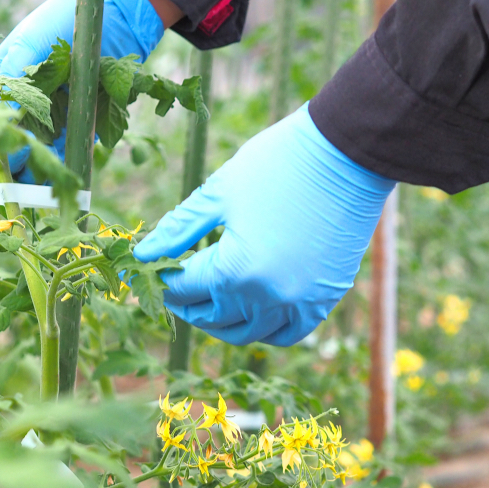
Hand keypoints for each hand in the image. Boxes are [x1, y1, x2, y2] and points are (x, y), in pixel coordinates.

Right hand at [0, 0, 164, 180]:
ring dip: (32, 176)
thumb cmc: (62, 22)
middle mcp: (23, 105)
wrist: (112, 19)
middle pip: (8, 146)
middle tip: (10, 186)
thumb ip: (10, 79)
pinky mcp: (76, 125)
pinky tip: (58, 182)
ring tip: (32, 193)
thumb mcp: (28, 44)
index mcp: (1, 83)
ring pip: (34, 156)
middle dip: (8, 168)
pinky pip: (64, 154)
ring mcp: (50, 117)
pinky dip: (59, 169)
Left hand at [133, 104, 395, 346]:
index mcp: (235, 269)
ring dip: (223, 323)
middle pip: (214, 317)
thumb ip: (178, 229)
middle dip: (189, 304)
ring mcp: (299, 302)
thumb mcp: (218, 193)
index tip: (154, 271)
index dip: (165, 281)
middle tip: (178, 288)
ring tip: (210, 303)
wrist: (347, 153)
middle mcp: (267, 296)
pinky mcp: (325, 298)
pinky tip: (251, 312)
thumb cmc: (277, 164)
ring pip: (249, 333)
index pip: (186, 289)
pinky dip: (265, 329)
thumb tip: (141, 255)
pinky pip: (288, 332)